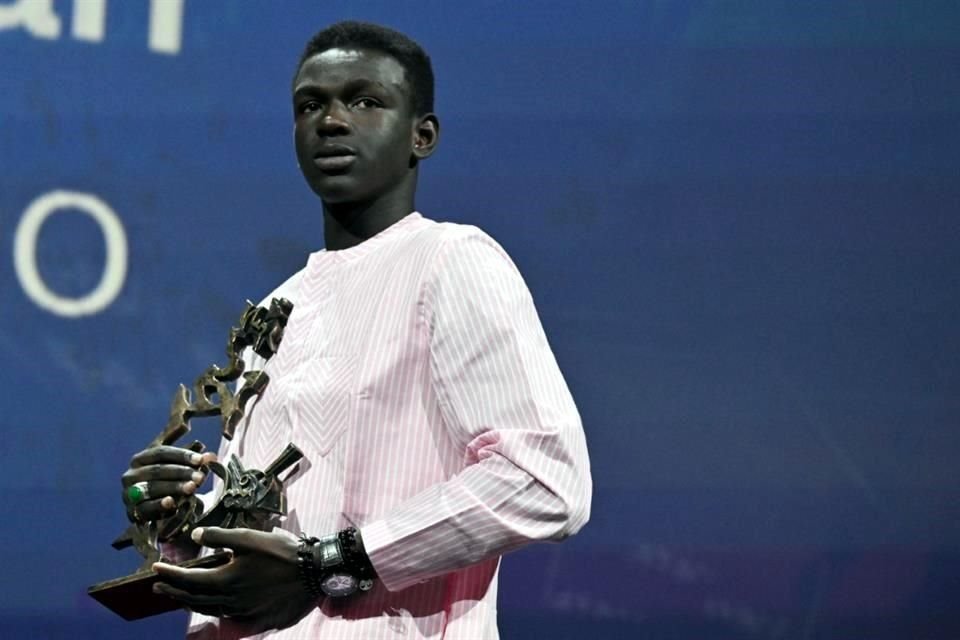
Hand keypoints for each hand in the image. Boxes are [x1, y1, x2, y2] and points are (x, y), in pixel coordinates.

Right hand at [121, 446, 215, 522]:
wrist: (150, 504)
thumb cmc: (163, 476)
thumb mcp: (170, 459)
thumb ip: (183, 448)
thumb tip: (193, 433)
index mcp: (140, 458)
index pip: (161, 452)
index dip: (182, 455)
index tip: (200, 459)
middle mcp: (131, 475)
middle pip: (157, 470)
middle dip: (181, 472)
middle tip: (200, 476)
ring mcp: (129, 494)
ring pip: (153, 488)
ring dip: (174, 487)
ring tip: (193, 487)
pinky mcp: (133, 512)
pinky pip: (146, 508)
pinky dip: (159, 504)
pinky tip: (172, 502)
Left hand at [153, 527, 316, 630]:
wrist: (314, 573)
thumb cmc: (281, 552)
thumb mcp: (249, 537)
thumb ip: (219, 537)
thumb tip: (195, 536)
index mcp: (226, 580)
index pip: (189, 580)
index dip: (170, 574)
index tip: (155, 568)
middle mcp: (231, 600)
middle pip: (194, 599)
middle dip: (174, 592)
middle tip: (159, 587)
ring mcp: (244, 612)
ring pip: (211, 610)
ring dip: (192, 602)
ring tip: (182, 596)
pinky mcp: (257, 619)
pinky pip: (230, 616)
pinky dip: (216, 609)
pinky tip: (215, 604)